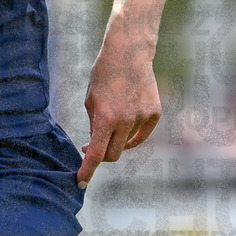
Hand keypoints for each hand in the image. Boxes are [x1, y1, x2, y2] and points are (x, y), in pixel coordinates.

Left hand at [76, 50, 160, 187]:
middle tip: (92, 147)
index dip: (87, 170)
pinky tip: (126, 122)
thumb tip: (96, 148)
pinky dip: (132, 134)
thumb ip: (94, 126)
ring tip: (111, 119)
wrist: (128, 54)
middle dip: (102, 155)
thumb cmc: (103, 76)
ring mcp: (142, 118)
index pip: (96, 154)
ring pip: (127, 144)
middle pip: (113, 154)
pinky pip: (141, 134)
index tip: (81, 181)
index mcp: (104, 118)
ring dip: (117, 139)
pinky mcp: (154, 113)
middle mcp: (124, 121)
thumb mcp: (90, 101)